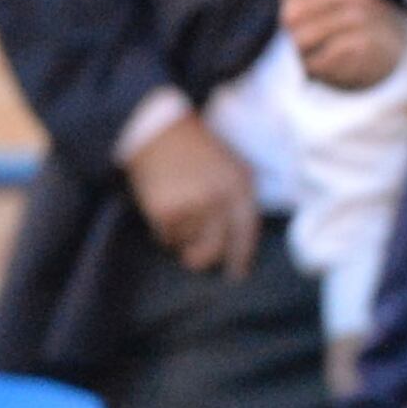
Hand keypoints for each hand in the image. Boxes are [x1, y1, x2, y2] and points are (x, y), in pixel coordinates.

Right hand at [124, 112, 259, 278]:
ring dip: (182, 237)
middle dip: (204, 258)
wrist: (160, 133)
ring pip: (186, 243)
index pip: (245, 232)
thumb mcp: (234, 167)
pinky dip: (165, 231)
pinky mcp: (164, 210)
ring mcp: (191, 206)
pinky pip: (166, 237)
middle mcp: (218, 199)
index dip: (241, 257)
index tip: (236, 274)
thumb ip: (241, 197)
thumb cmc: (200, 151)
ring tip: (179, 211)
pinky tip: (165, 210)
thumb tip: (242, 236)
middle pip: (214, 248)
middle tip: (196, 258)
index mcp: (240, 186)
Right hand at [283, 0, 406, 90]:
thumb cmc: (347, 5)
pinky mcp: (315, 68)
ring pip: (337, 23)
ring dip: (363, 18)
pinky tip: (367, 38)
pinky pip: (342, 50)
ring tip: (371, 17)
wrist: (356, 54)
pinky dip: (361, 42)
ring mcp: (300, 44)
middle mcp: (290, 15)